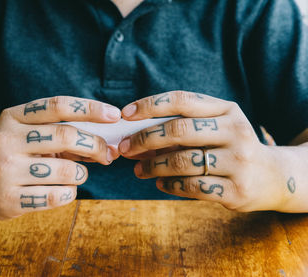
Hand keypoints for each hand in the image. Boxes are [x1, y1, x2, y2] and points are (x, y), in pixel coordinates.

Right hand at [0, 96, 120, 218]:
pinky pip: (58, 196)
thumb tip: (107, 146)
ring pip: (67, 171)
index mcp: (13, 117)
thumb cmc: (16, 154)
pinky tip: (64, 189)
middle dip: (95, 145)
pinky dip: (71, 192)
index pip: (57, 106)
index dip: (90, 109)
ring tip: (76, 174)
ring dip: (81, 173)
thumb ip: (63, 134)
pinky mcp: (9, 199)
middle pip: (66, 136)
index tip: (114, 115)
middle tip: (108, 153)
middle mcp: (5, 139)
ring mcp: (5, 170)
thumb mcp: (30, 135)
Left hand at [118, 91, 289, 211]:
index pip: (182, 100)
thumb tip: (136, 137)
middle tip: (124, 148)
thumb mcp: (216, 128)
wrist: (271, 177)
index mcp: (227, 110)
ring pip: (182, 161)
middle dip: (144, 138)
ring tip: (139, 170)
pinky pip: (191, 187)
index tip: (125, 114)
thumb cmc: (231, 147)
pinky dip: (169, 185)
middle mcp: (235, 131)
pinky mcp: (235, 190)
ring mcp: (238, 162)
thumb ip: (182, 128)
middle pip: (179, 130)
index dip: (150, 105)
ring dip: (152, 166)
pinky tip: (160, 183)